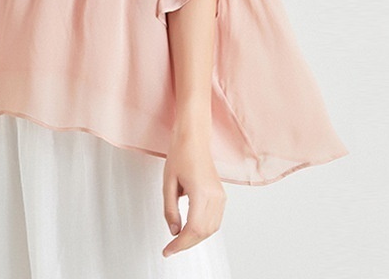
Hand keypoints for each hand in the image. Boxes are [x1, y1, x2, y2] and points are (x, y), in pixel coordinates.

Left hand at [161, 127, 226, 258]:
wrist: (193, 139)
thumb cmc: (180, 154)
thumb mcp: (168, 183)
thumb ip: (170, 209)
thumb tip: (174, 230)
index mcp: (201, 192)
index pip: (193, 229)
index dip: (180, 243)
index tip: (168, 250)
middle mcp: (215, 196)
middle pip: (203, 232)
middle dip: (187, 243)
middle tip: (171, 247)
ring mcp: (220, 196)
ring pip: (211, 229)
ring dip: (196, 238)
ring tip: (180, 240)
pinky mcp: (221, 195)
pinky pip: (215, 220)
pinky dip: (203, 229)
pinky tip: (191, 229)